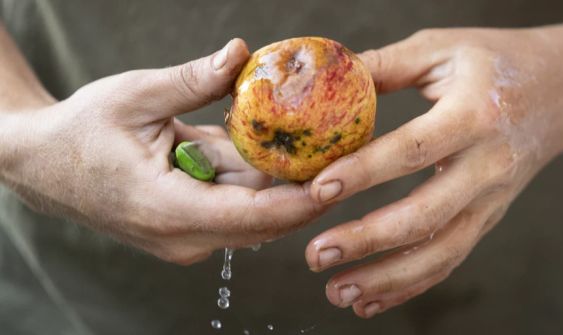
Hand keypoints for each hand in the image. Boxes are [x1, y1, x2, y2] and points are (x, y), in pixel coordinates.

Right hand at [0, 38, 322, 264]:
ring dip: (287, 184)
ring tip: (327, 149)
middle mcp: (182, 236)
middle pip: (264, 220)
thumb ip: (192, 80)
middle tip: (349, 155)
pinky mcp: (189, 228)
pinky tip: (285, 152)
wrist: (42, 166)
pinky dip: (260, 182)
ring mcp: (186, 237)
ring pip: (254, 214)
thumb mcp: (134, 96)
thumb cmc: (80, 132)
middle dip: (307, 190)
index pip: (252, 216)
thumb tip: (241, 53)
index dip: (301, 200)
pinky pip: (237, 207)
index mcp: (167, 209)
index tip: (341, 178)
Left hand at [305, 28, 562, 316]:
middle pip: (426, 215)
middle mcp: (488, 166)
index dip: (365, 172)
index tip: (319, 189)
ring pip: (441, 251)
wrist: (562, 93)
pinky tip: (371, 299)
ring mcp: (492, 200)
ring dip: (387, 278)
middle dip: (368, 240)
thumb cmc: (495, 63)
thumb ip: (386, 64)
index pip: (414, 150)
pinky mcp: (488, 219)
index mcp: (475, 115)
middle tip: (316, 254)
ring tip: (337, 291)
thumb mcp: (443, 48)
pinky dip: (410, 285)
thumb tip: (326, 79)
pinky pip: (450, 259)